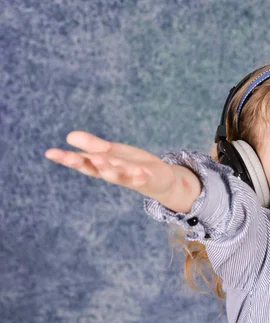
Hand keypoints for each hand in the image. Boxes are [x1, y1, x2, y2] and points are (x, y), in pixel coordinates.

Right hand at [45, 131, 176, 200]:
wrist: (159, 180)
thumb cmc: (131, 165)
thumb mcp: (111, 152)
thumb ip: (92, 146)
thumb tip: (69, 136)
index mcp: (103, 165)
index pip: (82, 162)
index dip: (66, 158)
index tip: (50, 153)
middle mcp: (113, 173)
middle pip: (96, 169)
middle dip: (83, 164)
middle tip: (70, 157)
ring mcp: (130, 177)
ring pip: (116, 175)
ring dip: (108, 169)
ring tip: (100, 159)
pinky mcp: (147, 179)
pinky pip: (142, 178)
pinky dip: (139, 175)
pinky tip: (138, 170)